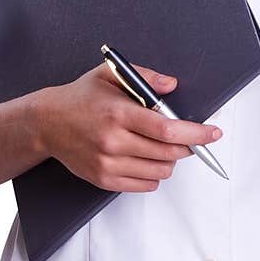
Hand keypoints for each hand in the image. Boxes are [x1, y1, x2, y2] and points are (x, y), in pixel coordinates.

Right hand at [38, 62, 222, 190]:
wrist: (46, 123)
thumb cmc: (81, 98)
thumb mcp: (110, 75)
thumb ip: (145, 77)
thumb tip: (172, 86)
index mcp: (119, 113)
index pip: (168, 129)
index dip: (196, 133)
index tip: (213, 133)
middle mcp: (113, 141)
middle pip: (168, 154)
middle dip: (187, 147)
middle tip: (189, 139)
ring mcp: (108, 163)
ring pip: (160, 172)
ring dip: (170, 161)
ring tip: (161, 147)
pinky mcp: (103, 180)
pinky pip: (144, 186)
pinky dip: (154, 175)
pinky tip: (146, 160)